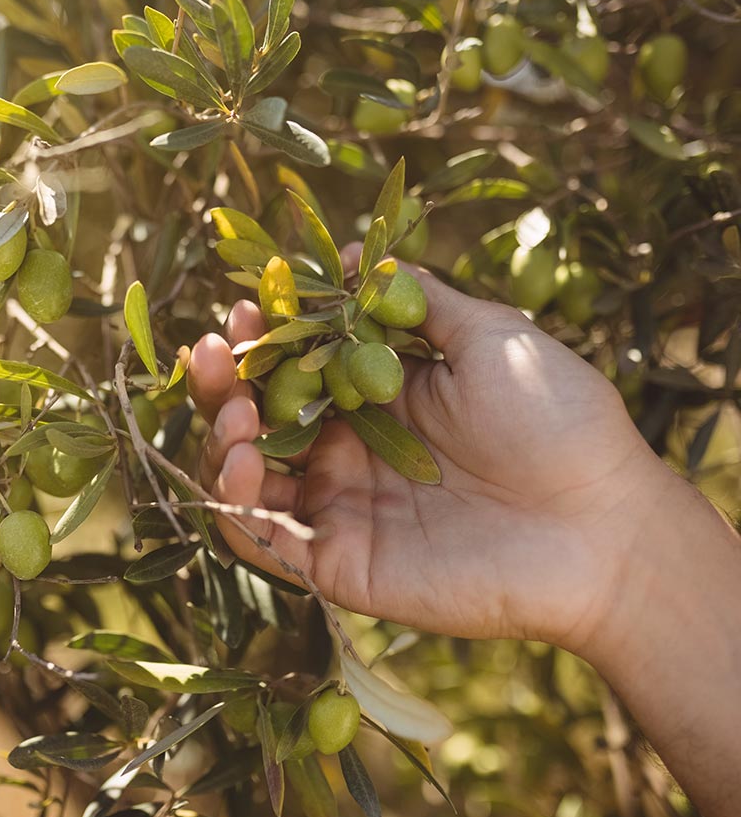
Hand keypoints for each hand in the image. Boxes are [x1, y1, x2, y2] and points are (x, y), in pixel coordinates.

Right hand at [189, 245, 665, 652]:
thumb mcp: (491, 336)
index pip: (294, 366)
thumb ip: (419, 299)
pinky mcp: (340, 564)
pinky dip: (236, 507)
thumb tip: (354, 253)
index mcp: (377, 399)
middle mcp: (347, 453)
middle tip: (214, 353)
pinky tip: (242, 467)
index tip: (245, 308)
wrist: (601, 524)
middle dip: (223, 385)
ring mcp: (340, 509)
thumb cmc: (559, 421)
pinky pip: (265, 542)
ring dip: (222, 442)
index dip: (263, 338)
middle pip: (255, 420)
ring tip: (235, 416)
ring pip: (247, 479)